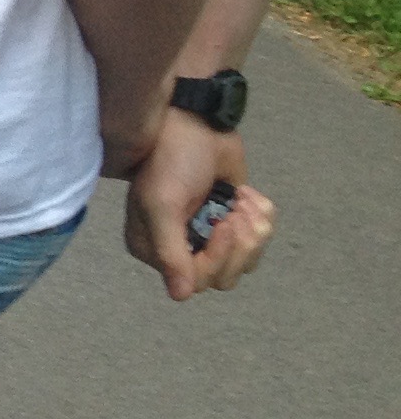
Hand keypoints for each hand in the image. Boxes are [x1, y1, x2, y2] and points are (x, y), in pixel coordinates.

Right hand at [124, 114, 272, 299]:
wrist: (194, 122)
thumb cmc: (171, 161)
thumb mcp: (163, 205)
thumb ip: (171, 251)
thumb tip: (180, 296)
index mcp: (155, 248)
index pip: (195, 281)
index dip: (217, 258)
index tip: (224, 223)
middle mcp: (181, 248)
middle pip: (225, 277)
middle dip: (240, 244)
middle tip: (235, 211)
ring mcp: (210, 235)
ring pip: (247, 260)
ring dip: (254, 227)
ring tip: (242, 200)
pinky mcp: (234, 220)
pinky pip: (260, 238)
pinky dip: (262, 213)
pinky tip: (245, 193)